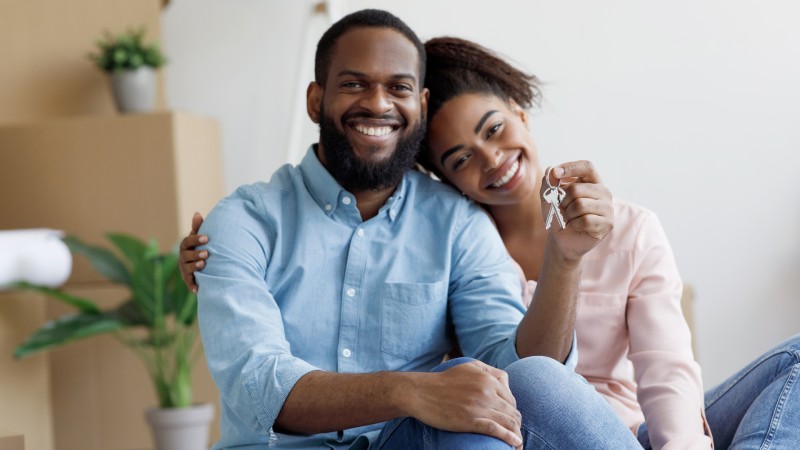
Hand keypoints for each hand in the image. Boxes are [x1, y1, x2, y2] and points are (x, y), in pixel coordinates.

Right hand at [179, 212, 207, 292]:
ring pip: (186, 269)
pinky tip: (198, 288)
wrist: (202, 265)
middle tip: (206, 253)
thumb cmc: (201, 247)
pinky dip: (193, 286)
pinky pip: (189, 284)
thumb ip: (198, 227)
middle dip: (195, 254)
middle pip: (185, 256)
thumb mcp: (200, 238)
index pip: (186, 242)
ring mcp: (185, 270)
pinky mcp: (189, 280)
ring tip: (203, 264)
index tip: (207, 238)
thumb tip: (197, 213)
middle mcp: (183, 258)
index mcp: (185, 247)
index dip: (195, 239)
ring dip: (194, 266)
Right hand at [405, 360, 522, 448]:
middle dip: (516, 425)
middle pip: (512, 411)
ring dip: (517, 434)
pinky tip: (514, 443)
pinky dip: (509, 438)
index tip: (510, 421)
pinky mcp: (471, 420)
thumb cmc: (443, 380)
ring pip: (508, 422)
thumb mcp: (469, 367)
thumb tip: (505, 383)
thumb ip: (489, 371)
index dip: (513, 411)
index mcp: (488, 379)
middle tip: (515, 434)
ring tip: (518, 444)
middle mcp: (487, 391)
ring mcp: (480, 406)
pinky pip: (497, 430)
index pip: (511, 399)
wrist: (421, 392)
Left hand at [541, 160, 613, 260]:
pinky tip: (577, 226)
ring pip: (581, 205)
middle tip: (563, 208)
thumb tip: (550, 170)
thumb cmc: (559, 215)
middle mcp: (603, 192)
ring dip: (569, 214)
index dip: (571, 168)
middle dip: (563, 200)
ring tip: (570, 218)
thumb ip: (548, 184)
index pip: (586, 167)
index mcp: (591, 181)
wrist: (562, 239)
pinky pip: (586, 220)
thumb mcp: (549, 198)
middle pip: (577, 189)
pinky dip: (575, 224)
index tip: (556, 172)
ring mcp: (608, 207)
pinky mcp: (608, 223)